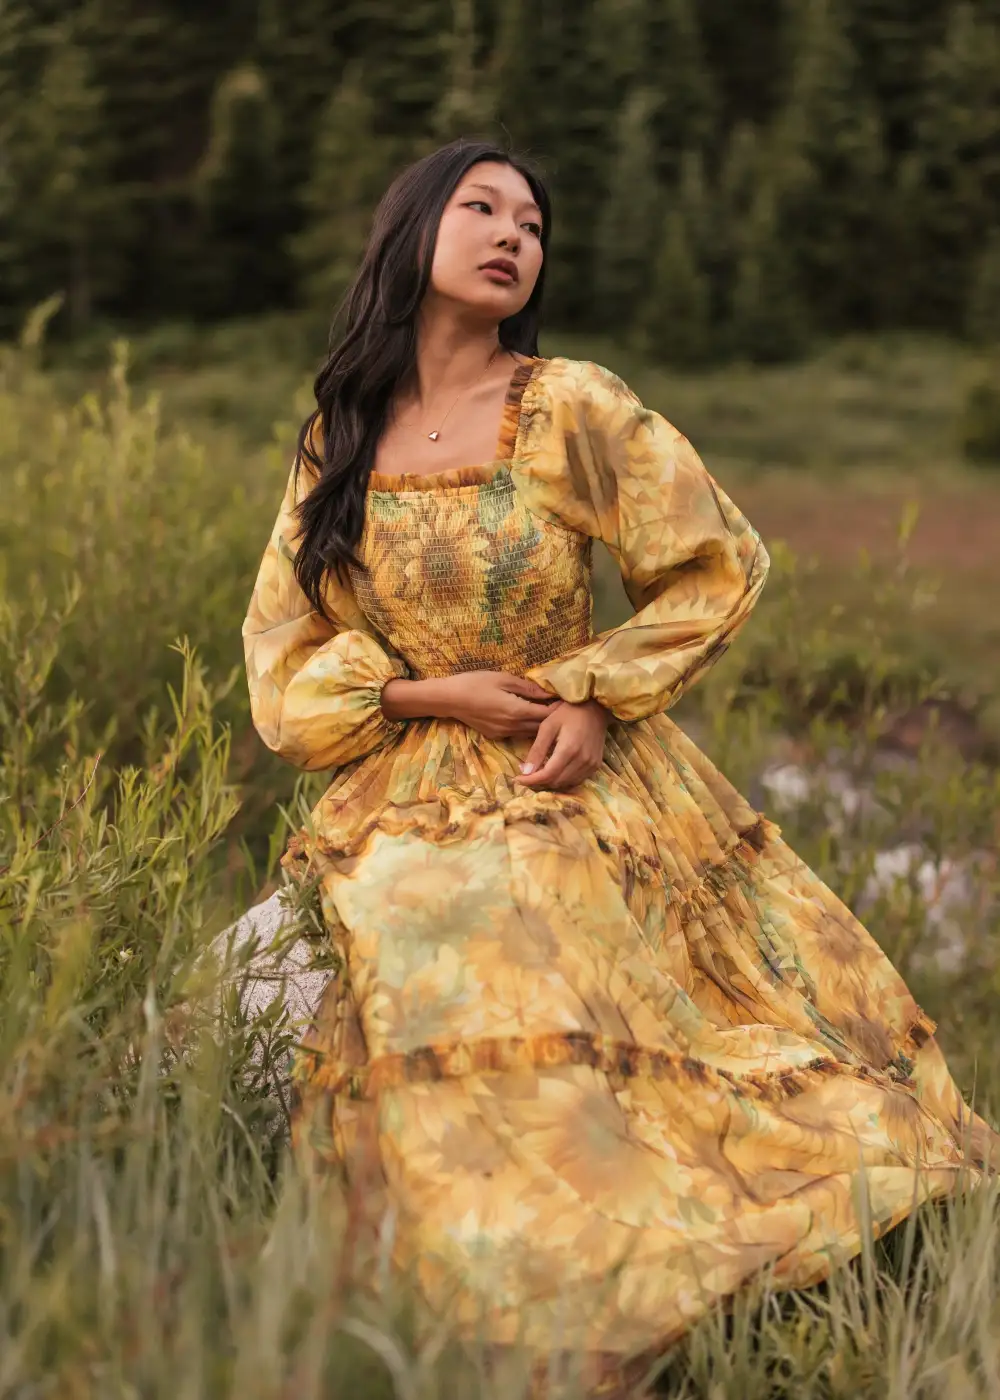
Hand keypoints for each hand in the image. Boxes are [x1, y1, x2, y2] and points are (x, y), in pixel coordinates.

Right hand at [433, 670, 559, 739]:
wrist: (450, 699)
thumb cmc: (476, 683)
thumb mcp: (503, 679)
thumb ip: (528, 688)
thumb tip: (549, 692)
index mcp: (517, 711)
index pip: (547, 715)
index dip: (559, 709)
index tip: (568, 701)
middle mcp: (513, 726)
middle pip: (541, 728)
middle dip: (553, 719)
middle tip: (562, 708)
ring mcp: (504, 733)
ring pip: (531, 733)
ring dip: (541, 725)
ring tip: (548, 714)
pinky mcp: (496, 736)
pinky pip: (518, 734)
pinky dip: (527, 727)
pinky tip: (528, 718)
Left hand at [513, 699, 610, 791]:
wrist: (595, 708)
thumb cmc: (568, 712)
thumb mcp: (548, 726)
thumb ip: (537, 750)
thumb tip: (525, 771)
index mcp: (568, 750)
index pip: (547, 775)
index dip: (531, 780)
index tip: (518, 779)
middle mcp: (582, 760)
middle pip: (556, 782)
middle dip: (539, 780)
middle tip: (528, 772)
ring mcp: (591, 764)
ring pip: (566, 783)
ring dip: (551, 781)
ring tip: (541, 770)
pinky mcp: (596, 765)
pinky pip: (577, 780)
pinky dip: (564, 779)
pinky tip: (557, 769)